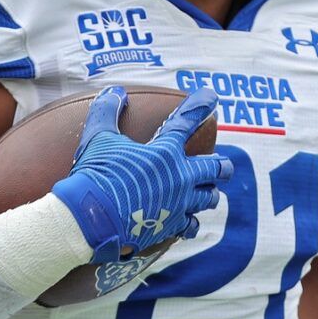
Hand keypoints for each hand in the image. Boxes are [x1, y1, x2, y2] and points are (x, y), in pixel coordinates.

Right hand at [50, 86, 232, 262]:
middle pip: (214, 169)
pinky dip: (190, 222)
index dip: (200, 106)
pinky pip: (190, 226)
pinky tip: (189, 222)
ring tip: (209, 193)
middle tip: (225, 165)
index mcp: (164, 153)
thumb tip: (114, 92)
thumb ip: (106, 111)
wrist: (91, 220)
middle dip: (222, 166)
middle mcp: (179, 178)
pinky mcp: (169, 226)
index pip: (187, 122)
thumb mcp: (97, 138)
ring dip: (209, 193)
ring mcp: (178, 204)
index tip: (211, 97)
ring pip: (207, 199)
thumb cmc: (95, 175)